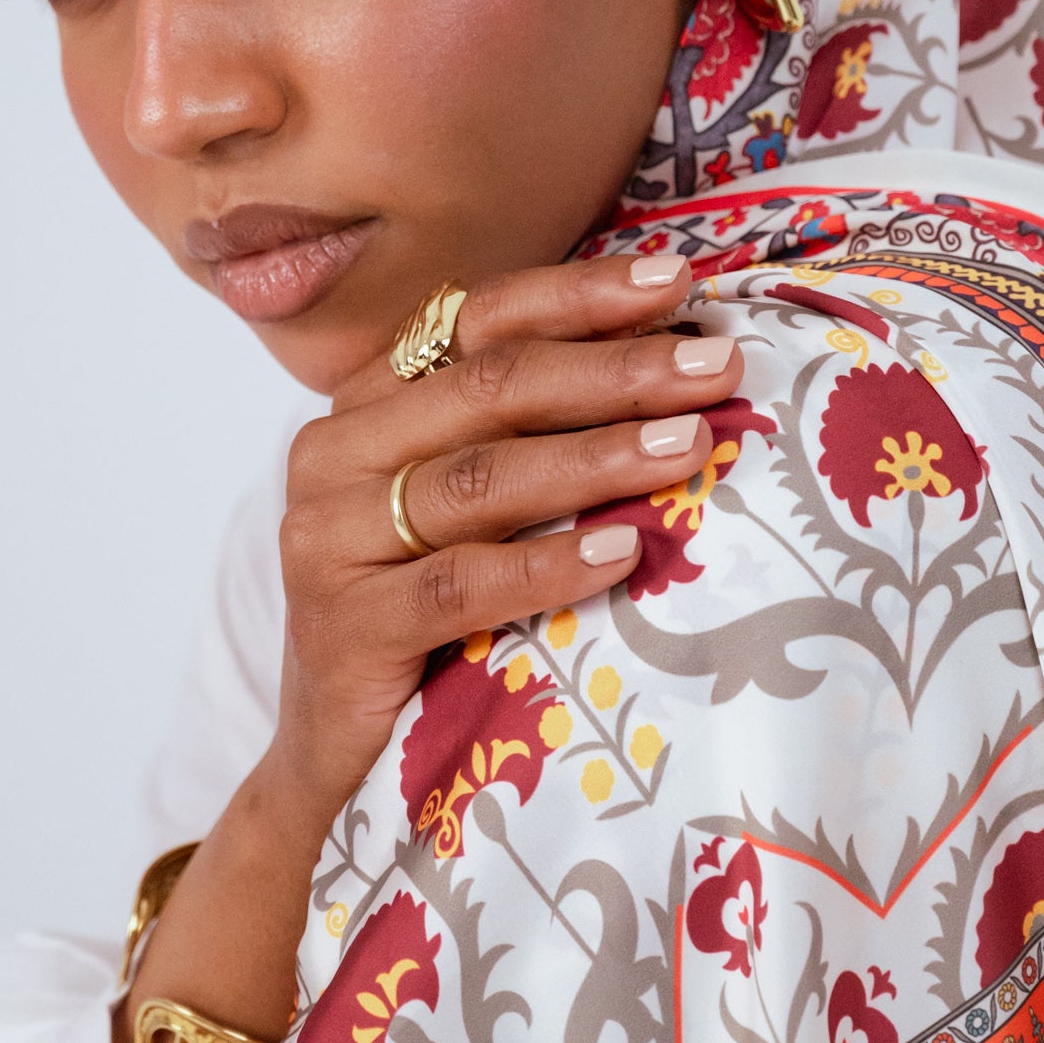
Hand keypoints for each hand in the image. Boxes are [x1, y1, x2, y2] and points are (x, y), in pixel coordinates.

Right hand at [110, 255, 743, 1042]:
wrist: (332, 762)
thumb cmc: (426, 617)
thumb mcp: (467, 511)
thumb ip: (529, 434)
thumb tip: (676, 357)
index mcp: (367, 407)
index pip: (477, 320)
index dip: (578, 296)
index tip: (678, 279)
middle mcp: (332, 456)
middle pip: (489, 390)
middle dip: (614, 372)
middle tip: (714, 364)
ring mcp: (329, 543)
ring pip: (478, 479)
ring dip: (594, 457)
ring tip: (688, 445)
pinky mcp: (344, 628)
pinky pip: (462, 585)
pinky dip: (547, 564)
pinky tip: (623, 551)